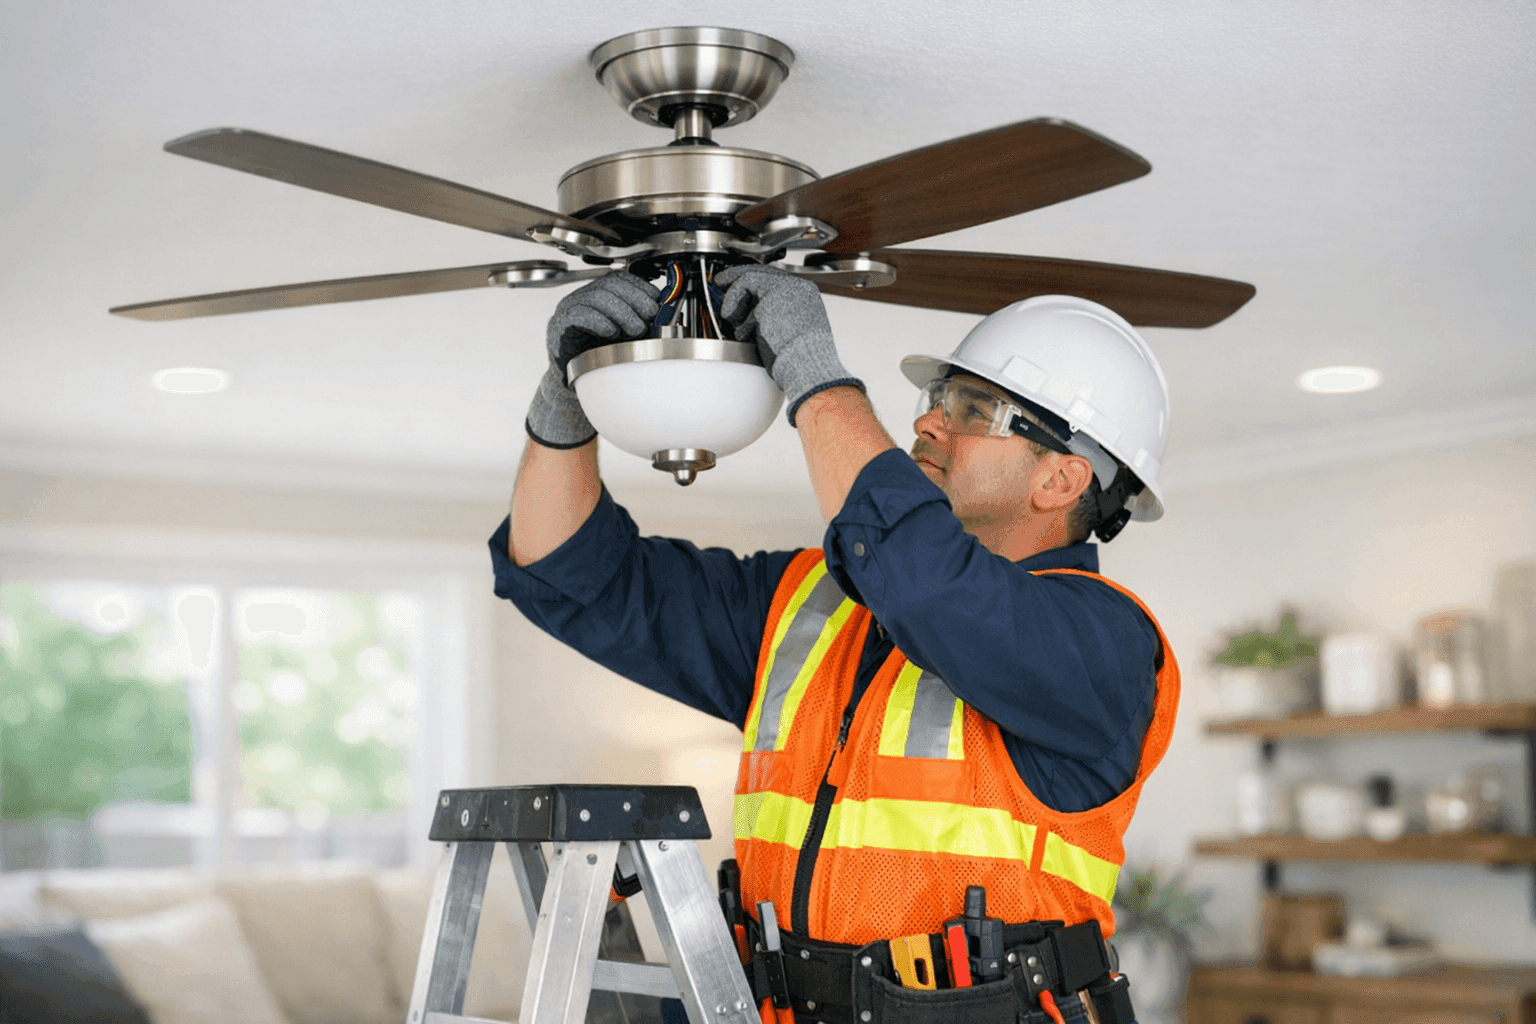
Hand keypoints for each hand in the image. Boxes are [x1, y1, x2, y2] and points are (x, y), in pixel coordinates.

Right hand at [526, 272, 659, 448]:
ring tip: (634, 329)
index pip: (621, 278)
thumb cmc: (601, 354)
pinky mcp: (560, 326)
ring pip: (597, 296)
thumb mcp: (627, 333)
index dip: (641, 287)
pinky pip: (579, 315)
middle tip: (649, 318)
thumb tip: (666, 312)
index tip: (656, 302)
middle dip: (635, 299)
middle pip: (611, 284)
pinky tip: (611, 332)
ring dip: (622, 312)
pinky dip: (599, 321)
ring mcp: (569, 309)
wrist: (576, 378)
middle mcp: (583, 297)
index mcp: (600, 293)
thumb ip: (642, 321)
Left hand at [715, 264, 862, 424]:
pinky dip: (732, 298)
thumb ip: (774, 318)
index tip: (739, 290)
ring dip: (734, 296)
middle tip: (722, 283)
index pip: (776, 282)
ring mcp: (787, 287)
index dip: (754, 285)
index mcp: (806, 298)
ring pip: (750, 277)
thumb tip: (752, 318)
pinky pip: (744, 284)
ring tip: (728, 314)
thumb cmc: (798, 360)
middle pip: (764, 274)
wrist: (806, 364)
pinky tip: (729, 314)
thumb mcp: (788, 334)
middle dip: (739, 278)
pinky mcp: (772, 291)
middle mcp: (799, 287)